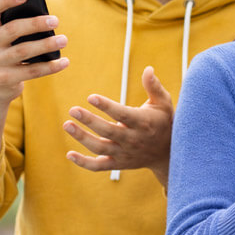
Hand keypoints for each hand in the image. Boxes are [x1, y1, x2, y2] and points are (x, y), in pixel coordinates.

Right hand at [0, 0, 68, 103]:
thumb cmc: (4, 52)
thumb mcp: (1, 37)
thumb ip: (14, 24)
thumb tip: (45, 16)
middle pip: (12, 29)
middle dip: (35, 24)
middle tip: (55, 21)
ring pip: (24, 51)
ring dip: (46, 44)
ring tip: (63, 40)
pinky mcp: (5, 79)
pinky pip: (32, 71)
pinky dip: (50, 66)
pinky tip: (64, 61)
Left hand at [64, 66, 173, 184]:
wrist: (167, 153)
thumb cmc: (163, 121)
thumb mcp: (163, 103)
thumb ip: (154, 86)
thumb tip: (148, 69)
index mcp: (143, 123)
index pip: (123, 115)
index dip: (107, 106)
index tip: (91, 97)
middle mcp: (133, 139)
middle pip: (108, 131)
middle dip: (90, 121)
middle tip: (73, 110)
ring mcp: (125, 153)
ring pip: (100, 148)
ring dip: (82, 138)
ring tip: (67, 125)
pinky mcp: (118, 164)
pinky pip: (99, 166)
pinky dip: (83, 163)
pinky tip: (69, 154)